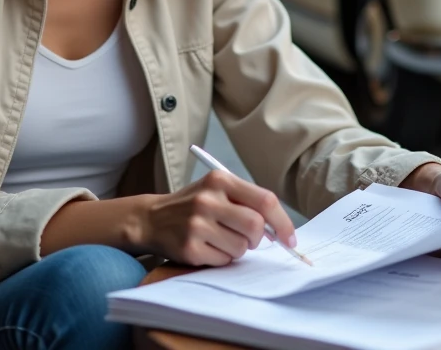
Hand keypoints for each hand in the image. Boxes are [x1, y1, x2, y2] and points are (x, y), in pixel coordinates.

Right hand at [135, 171, 297, 266]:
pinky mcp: (189, 247)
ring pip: (241, 247)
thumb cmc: (194, 205)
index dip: (283, 221)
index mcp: (220, 180)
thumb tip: (278, 229)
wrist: (151, 218)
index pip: (265, 200)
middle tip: (249, 240)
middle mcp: (208, 199)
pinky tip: (207, 247)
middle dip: (258, 239)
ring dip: (238, 249)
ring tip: (221, 240)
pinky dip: (221, 258)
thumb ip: (247, 202)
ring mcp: (197, 224)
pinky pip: (223, 260)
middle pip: (255, 226)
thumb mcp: (217, 190)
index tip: (289, 237)